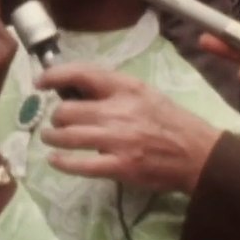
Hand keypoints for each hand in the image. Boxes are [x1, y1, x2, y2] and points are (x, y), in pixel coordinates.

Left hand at [37, 64, 220, 192]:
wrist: (198, 153)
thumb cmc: (169, 120)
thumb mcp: (144, 93)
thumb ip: (112, 89)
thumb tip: (75, 89)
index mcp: (126, 88)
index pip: (81, 74)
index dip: (54, 76)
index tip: (41, 82)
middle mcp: (118, 111)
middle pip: (66, 110)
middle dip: (54, 117)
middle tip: (56, 121)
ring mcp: (117, 140)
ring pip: (66, 136)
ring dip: (52, 137)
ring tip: (51, 138)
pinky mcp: (119, 166)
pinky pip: (80, 165)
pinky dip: (61, 162)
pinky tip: (55, 160)